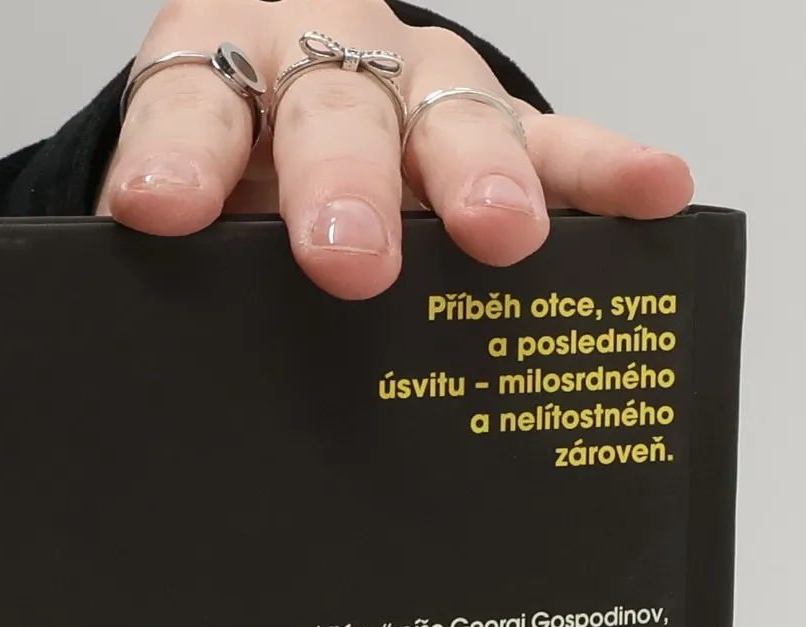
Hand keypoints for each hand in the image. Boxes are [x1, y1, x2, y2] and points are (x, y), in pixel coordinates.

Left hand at [99, 0, 693, 300]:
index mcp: (216, 78)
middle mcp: (320, 65)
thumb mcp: (193, 216)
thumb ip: (182, 270)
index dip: (181, 161)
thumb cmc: (235, 187)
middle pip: (334, 111)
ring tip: (504, 236)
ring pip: (451, 116)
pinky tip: (655, 189)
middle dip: (344, 185)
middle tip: (349, 260)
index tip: (163, 212)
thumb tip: (150, 382)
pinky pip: (559, 140)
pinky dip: (604, 168)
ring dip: (478, 174)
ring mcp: (418, 90)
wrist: (274, 126)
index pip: (191, 108)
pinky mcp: (498, 124)